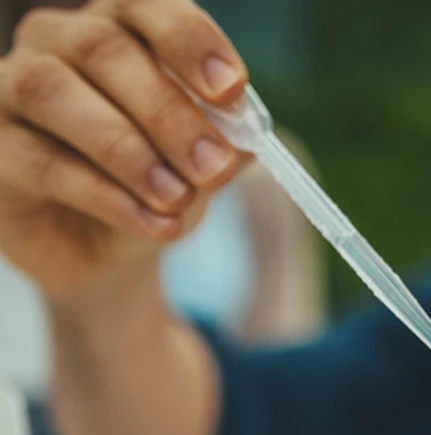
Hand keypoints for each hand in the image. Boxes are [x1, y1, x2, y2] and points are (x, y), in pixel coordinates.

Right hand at [0, 0, 246, 305]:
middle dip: (167, 111)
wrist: (108, 250)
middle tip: (214, 165)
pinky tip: (155, 224)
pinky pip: (42, 161)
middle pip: (101, 48)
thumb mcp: (200, 163)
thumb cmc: (157, 185)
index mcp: (115, 28)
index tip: (232, 90)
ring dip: (127, 150)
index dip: (188, 41)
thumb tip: (244, 136)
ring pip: (54, 93)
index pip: (141, 5)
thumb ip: (221, 140)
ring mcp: (11, 91)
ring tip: (177, 197)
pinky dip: (108, 197)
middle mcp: (55, 43)